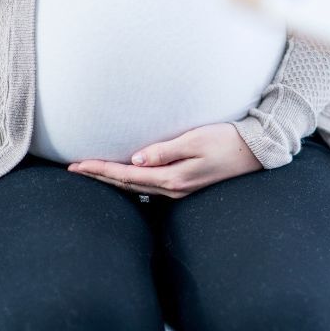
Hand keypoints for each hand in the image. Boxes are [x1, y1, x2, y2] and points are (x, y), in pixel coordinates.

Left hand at [68, 123, 260, 197]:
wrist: (255, 152)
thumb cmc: (226, 140)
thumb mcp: (195, 141)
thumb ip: (164, 151)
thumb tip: (135, 160)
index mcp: (172, 178)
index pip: (126, 175)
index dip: (99, 170)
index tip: (76, 165)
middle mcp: (173, 189)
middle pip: (127, 185)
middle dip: (100, 177)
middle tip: (74, 169)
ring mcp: (179, 190)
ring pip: (136, 188)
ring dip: (113, 181)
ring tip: (93, 173)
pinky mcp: (185, 185)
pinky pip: (149, 186)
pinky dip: (131, 181)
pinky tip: (124, 176)